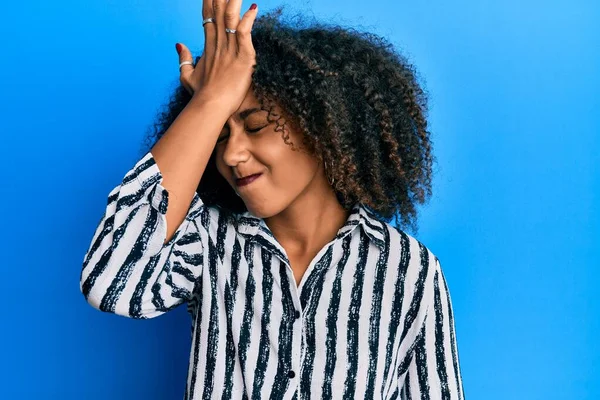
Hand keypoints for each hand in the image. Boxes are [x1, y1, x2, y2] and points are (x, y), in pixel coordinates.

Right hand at [176, 0, 257, 114]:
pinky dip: (249, 21)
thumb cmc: (200, 96)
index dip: (210, 4)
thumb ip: (184, 59)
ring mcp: (230, 51)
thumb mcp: (187, 76)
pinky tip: (253, 9)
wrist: (209, 107)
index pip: (209, 19)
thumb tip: (179, 44)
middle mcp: (218, 46)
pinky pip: (245, 34)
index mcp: (208, 48)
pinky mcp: (243, 59)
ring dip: (234, 3)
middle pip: (220, 14)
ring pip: (231, 19)